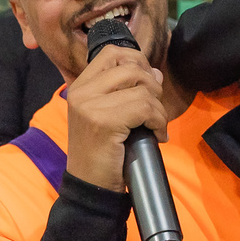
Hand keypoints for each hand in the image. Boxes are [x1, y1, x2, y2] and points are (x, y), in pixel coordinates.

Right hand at [65, 44, 166, 191]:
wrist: (90, 186)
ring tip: (155, 126)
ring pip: (143, 89)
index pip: (112, 53)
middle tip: (154, 110)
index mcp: (80, 86)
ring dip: (158, 109)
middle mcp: (82, 91)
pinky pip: (145, 108)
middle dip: (152, 87)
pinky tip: (156, 135)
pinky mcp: (104, 121)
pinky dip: (159, 122)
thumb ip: (127, 91)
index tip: (147, 83)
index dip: (136, 61)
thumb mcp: (109, 115)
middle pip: (131, 67)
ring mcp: (91, 105)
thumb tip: (155, 72)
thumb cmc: (102, 152)